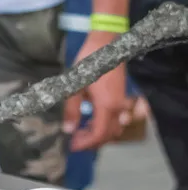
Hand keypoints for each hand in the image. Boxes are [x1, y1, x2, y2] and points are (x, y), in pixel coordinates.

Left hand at [63, 31, 129, 151]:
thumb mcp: (74, 87)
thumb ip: (71, 110)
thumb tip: (68, 130)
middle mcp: (118, 107)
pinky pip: (116, 118)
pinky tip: (91, 121)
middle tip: (75, 141)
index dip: (86, 143)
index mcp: (107, 106)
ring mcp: (122, 101)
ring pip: (115, 127)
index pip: (99, 134)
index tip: (72, 146)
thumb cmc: (87, 63)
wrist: (105, 43)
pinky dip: (105, 125)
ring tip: (82, 132)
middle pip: (109, 134)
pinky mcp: (121, 96)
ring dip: (100, 134)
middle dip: (92, 141)